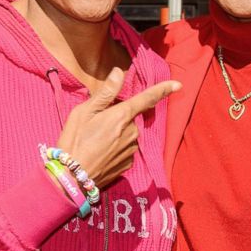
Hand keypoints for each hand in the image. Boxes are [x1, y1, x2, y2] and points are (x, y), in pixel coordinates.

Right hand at [56, 67, 180, 188]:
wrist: (72, 177)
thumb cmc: (74, 141)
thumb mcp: (84, 112)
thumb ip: (105, 93)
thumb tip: (119, 72)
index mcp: (122, 116)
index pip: (147, 98)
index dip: (163, 89)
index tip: (178, 84)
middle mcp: (132, 132)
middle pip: (130, 117)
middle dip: (117, 117)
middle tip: (95, 126)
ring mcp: (132, 150)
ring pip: (128, 133)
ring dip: (116, 133)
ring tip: (94, 142)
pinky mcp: (128, 164)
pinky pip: (125, 149)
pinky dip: (115, 148)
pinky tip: (100, 153)